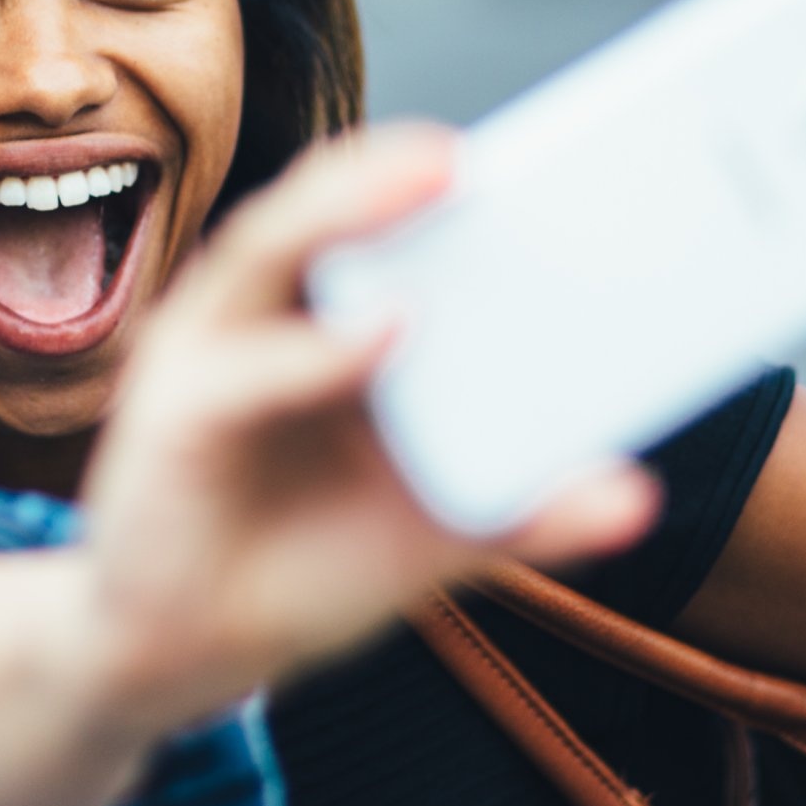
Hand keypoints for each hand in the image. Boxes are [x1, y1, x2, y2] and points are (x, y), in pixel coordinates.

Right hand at [80, 124, 659, 730]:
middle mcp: (255, 318)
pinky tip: (386, 336)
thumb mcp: (429, 534)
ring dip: (350, 207)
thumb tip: (633, 492)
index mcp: (318, 323)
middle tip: (482, 148)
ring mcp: (205, 359)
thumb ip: (518, 508)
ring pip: (268, 251)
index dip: (445, 180)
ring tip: (439, 176)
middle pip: (320, 209)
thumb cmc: (295, 570)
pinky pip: (244, 373)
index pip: (379, 224)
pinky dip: (314, 351)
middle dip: (396, 168)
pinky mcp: (172, 421)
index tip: (546, 150)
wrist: (176, 658)